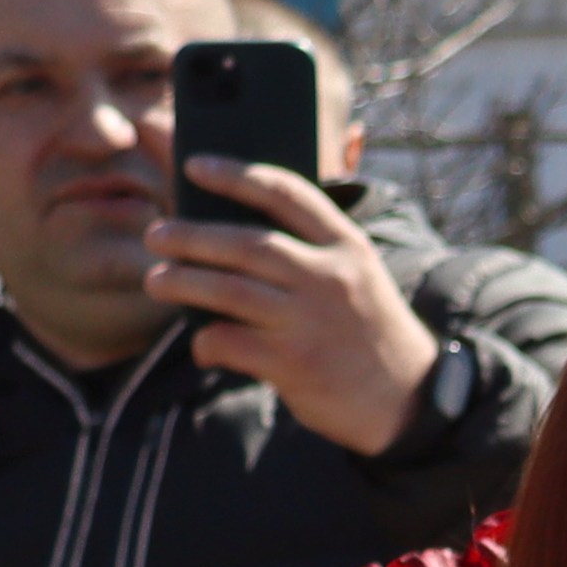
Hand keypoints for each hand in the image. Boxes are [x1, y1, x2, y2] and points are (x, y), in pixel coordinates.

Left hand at [145, 158, 444, 458]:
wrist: (410, 401)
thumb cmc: (366, 332)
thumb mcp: (358, 276)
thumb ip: (309, 248)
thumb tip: (226, 227)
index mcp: (349, 247)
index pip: (287, 193)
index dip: (235, 175)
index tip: (194, 165)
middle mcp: (332, 278)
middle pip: (244, 243)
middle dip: (189, 236)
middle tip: (156, 235)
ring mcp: (312, 322)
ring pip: (225, 289)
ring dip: (180, 282)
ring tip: (157, 281)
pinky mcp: (294, 364)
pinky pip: (227, 341)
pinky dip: (204, 341)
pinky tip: (204, 345)